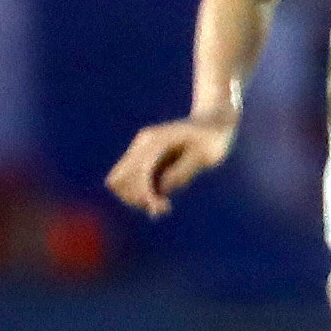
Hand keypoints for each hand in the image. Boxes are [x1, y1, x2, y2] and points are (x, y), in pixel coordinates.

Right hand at [105, 114, 235, 217]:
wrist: (212, 124)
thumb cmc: (213, 139)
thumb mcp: (206, 155)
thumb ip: (184, 171)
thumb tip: (162, 188)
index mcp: (155, 141)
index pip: (136, 173)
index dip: (146, 195)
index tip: (164, 206)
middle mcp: (142, 145)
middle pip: (117, 180)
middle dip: (137, 198)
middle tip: (163, 206)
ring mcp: (140, 151)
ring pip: (119, 183)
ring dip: (138, 198)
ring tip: (163, 205)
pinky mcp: (144, 159)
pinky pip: (131, 182)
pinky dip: (141, 195)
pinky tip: (162, 201)